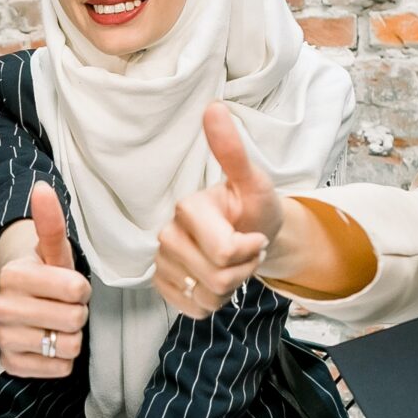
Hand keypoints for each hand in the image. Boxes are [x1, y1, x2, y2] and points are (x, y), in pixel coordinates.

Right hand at [0, 183, 88, 377]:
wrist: (21, 310)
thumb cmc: (44, 279)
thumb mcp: (52, 252)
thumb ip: (50, 223)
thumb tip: (42, 188)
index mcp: (14, 275)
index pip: (76, 289)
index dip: (80, 289)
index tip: (67, 287)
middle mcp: (2, 307)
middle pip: (74, 320)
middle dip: (77, 314)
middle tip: (61, 307)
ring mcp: (4, 339)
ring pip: (69, 346)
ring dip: (70, 338)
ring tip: (54, 325)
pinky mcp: (11, 365)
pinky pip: (60, 369)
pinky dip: (61, 360)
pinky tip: (47, 345)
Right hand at [156, 105, 278, 318]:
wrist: (251, 234)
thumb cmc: (254, 209)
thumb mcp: (253, 182)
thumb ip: (233, 151)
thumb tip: (214, 108)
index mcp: (187, 208)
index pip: (225, 252)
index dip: (250, 250)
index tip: (255, 236)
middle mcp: (166, 235)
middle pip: (217, 277)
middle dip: (243, 270)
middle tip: (246, 251)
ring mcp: (162, 262)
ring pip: (208, 296)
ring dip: (231, 287)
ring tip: (233, 264)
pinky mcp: (163, 286)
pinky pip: (195, 310)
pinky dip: (215, 302)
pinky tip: (216, 281)